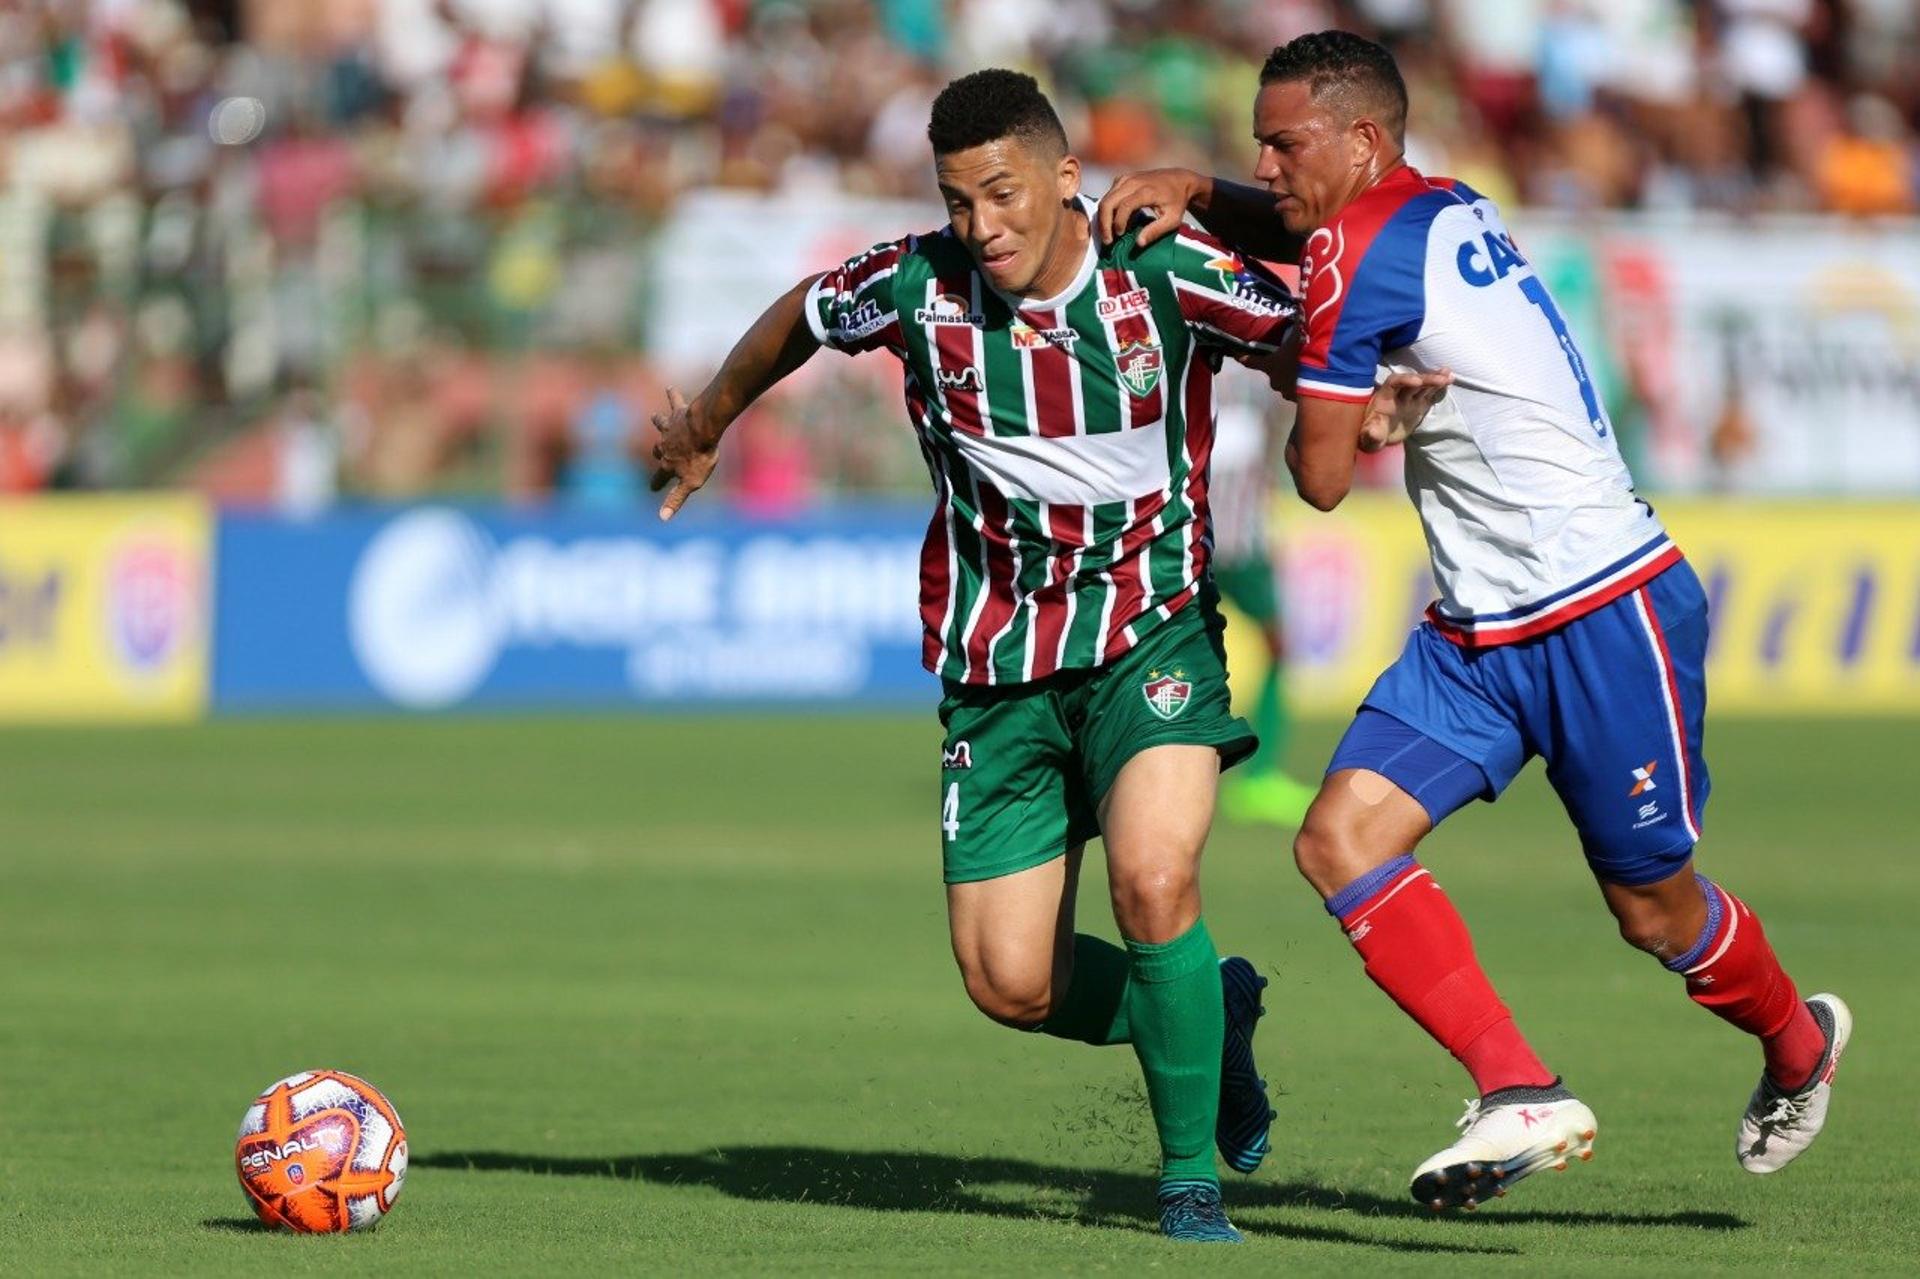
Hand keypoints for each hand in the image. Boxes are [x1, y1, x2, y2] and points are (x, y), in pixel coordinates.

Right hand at [648, 386, 718, 519]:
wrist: (703, 429)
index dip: (656, 484)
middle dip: (657, 452)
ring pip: (661, 425)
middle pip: (658, 449)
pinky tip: (670, 387)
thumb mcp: (690, 483)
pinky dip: (672, 395)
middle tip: (657, 453)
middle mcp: (665, 445)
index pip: (660, 477)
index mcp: (668, 463)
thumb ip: (676, 499)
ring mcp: (671, 428)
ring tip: (654, 418)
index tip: (652, 489)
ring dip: (658, 422)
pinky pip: (675, 402)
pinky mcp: (679, 414)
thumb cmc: (699, 457)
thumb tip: (662, 518)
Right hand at [1095, 168, 1203, 249]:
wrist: (1179, 180)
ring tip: (1109, 234)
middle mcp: (1133, 182)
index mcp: (1146, 191)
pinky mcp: (1123, 179)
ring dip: (1103, 218)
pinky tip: (1114, 221)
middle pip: (1108, 202)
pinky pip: (1109, 195)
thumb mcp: (1172, 219)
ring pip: (1105, 198)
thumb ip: (1156, 231)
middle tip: (1107, 241)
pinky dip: (1108, 209)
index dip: (1118, 222)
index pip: (1124, 206)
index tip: (1120, 236)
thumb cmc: (1177, 201)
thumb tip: (1139, 243)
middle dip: (1104, 223)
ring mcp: (1126, 178)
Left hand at [1358, 370, 1452, 453]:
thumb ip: (1371, 433)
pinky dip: (1438, 388)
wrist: (1377, 436)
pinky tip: (1450, 380)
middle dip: (1426, 379)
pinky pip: (1429, 394)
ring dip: (1435, 380)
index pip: (1393, 383)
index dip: (1405, 380)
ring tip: (1449, 376)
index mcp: (1384, 398)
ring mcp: (1409, 399)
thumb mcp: (1368, 437)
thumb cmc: (1370, 435)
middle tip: (1442, 379)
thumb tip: (1372, 432)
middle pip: (1412, 382)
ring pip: (1423, 386)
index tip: (1417, 382)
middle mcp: (1398, 395)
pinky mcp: (1418, 405)